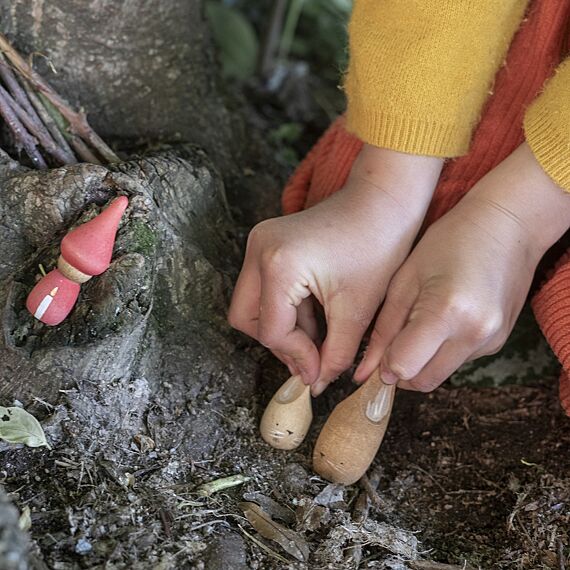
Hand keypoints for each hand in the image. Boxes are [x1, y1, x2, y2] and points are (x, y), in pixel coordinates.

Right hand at [229, 144, 442, 393]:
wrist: (382, 202)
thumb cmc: (378, 247)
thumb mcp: (356, 311)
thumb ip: (335, 354)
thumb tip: (316, 383)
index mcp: (280, 265)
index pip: (272, 331)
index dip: (296, 357)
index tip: (319, 372)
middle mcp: (259, 249)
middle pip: (246, 318)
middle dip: (278, 342)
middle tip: (311, 356)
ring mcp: (258, 242)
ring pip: (251, 305)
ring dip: (282, 326)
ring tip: (319, 335)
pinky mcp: (266, 241)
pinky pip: (262, 288)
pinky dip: (285, 308)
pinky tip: (315, 314)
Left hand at [355, 143, 569, 391]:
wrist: (508, 226)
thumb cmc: (447, 241)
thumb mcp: (404, 279)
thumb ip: (384, 329)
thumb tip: (364, 374)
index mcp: (445, 312)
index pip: (404, 367)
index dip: (385, 365)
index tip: (378, 352)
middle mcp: (474, 335)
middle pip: (423, 381)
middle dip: (401, 371)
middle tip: (393, 343)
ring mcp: (491, 341)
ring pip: (441, 375)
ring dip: (422, 362)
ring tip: (419, 323)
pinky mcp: (500, 343)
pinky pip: (458, 362)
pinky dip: (442, 352)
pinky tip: (443, 320)